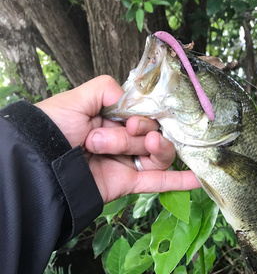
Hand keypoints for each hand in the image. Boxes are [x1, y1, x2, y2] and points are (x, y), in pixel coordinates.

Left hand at [36, 75, 199, 203]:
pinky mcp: (128, 183)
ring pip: (160, 155)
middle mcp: (122, 140)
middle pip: (153, 134)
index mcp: (112, 119)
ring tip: (148, 146)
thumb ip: (107, 90)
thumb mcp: (76, 98)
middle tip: (116, 135)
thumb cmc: (53, 130)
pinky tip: (200, 179)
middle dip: (138, 134)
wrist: (39, 166)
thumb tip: (132, 100)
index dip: (144, 117)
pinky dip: (180, 182)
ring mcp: (127, 162)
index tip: (131, 120)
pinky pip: (159, 182)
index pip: (144, 115)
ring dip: (159, 149)